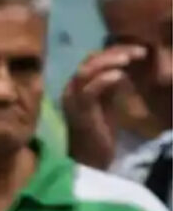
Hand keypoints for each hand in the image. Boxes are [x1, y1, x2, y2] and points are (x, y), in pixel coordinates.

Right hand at [63, 45, 146, 168]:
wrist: (89, 160)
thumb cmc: (99, 132)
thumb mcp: (106, 102)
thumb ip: (109, 84)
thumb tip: (121, 65)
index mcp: (76, 86)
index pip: (92, 60)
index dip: (114, 51)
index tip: (137, 51)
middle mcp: (70, 89)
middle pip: (89, 61)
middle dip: (115, 52)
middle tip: (139, 51)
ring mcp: (72, 100)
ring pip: (86, 71)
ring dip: (109, 61)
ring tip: (130, 58)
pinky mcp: (79, 111)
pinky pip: (89, 90)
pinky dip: (104, 79)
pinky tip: (120, 76)